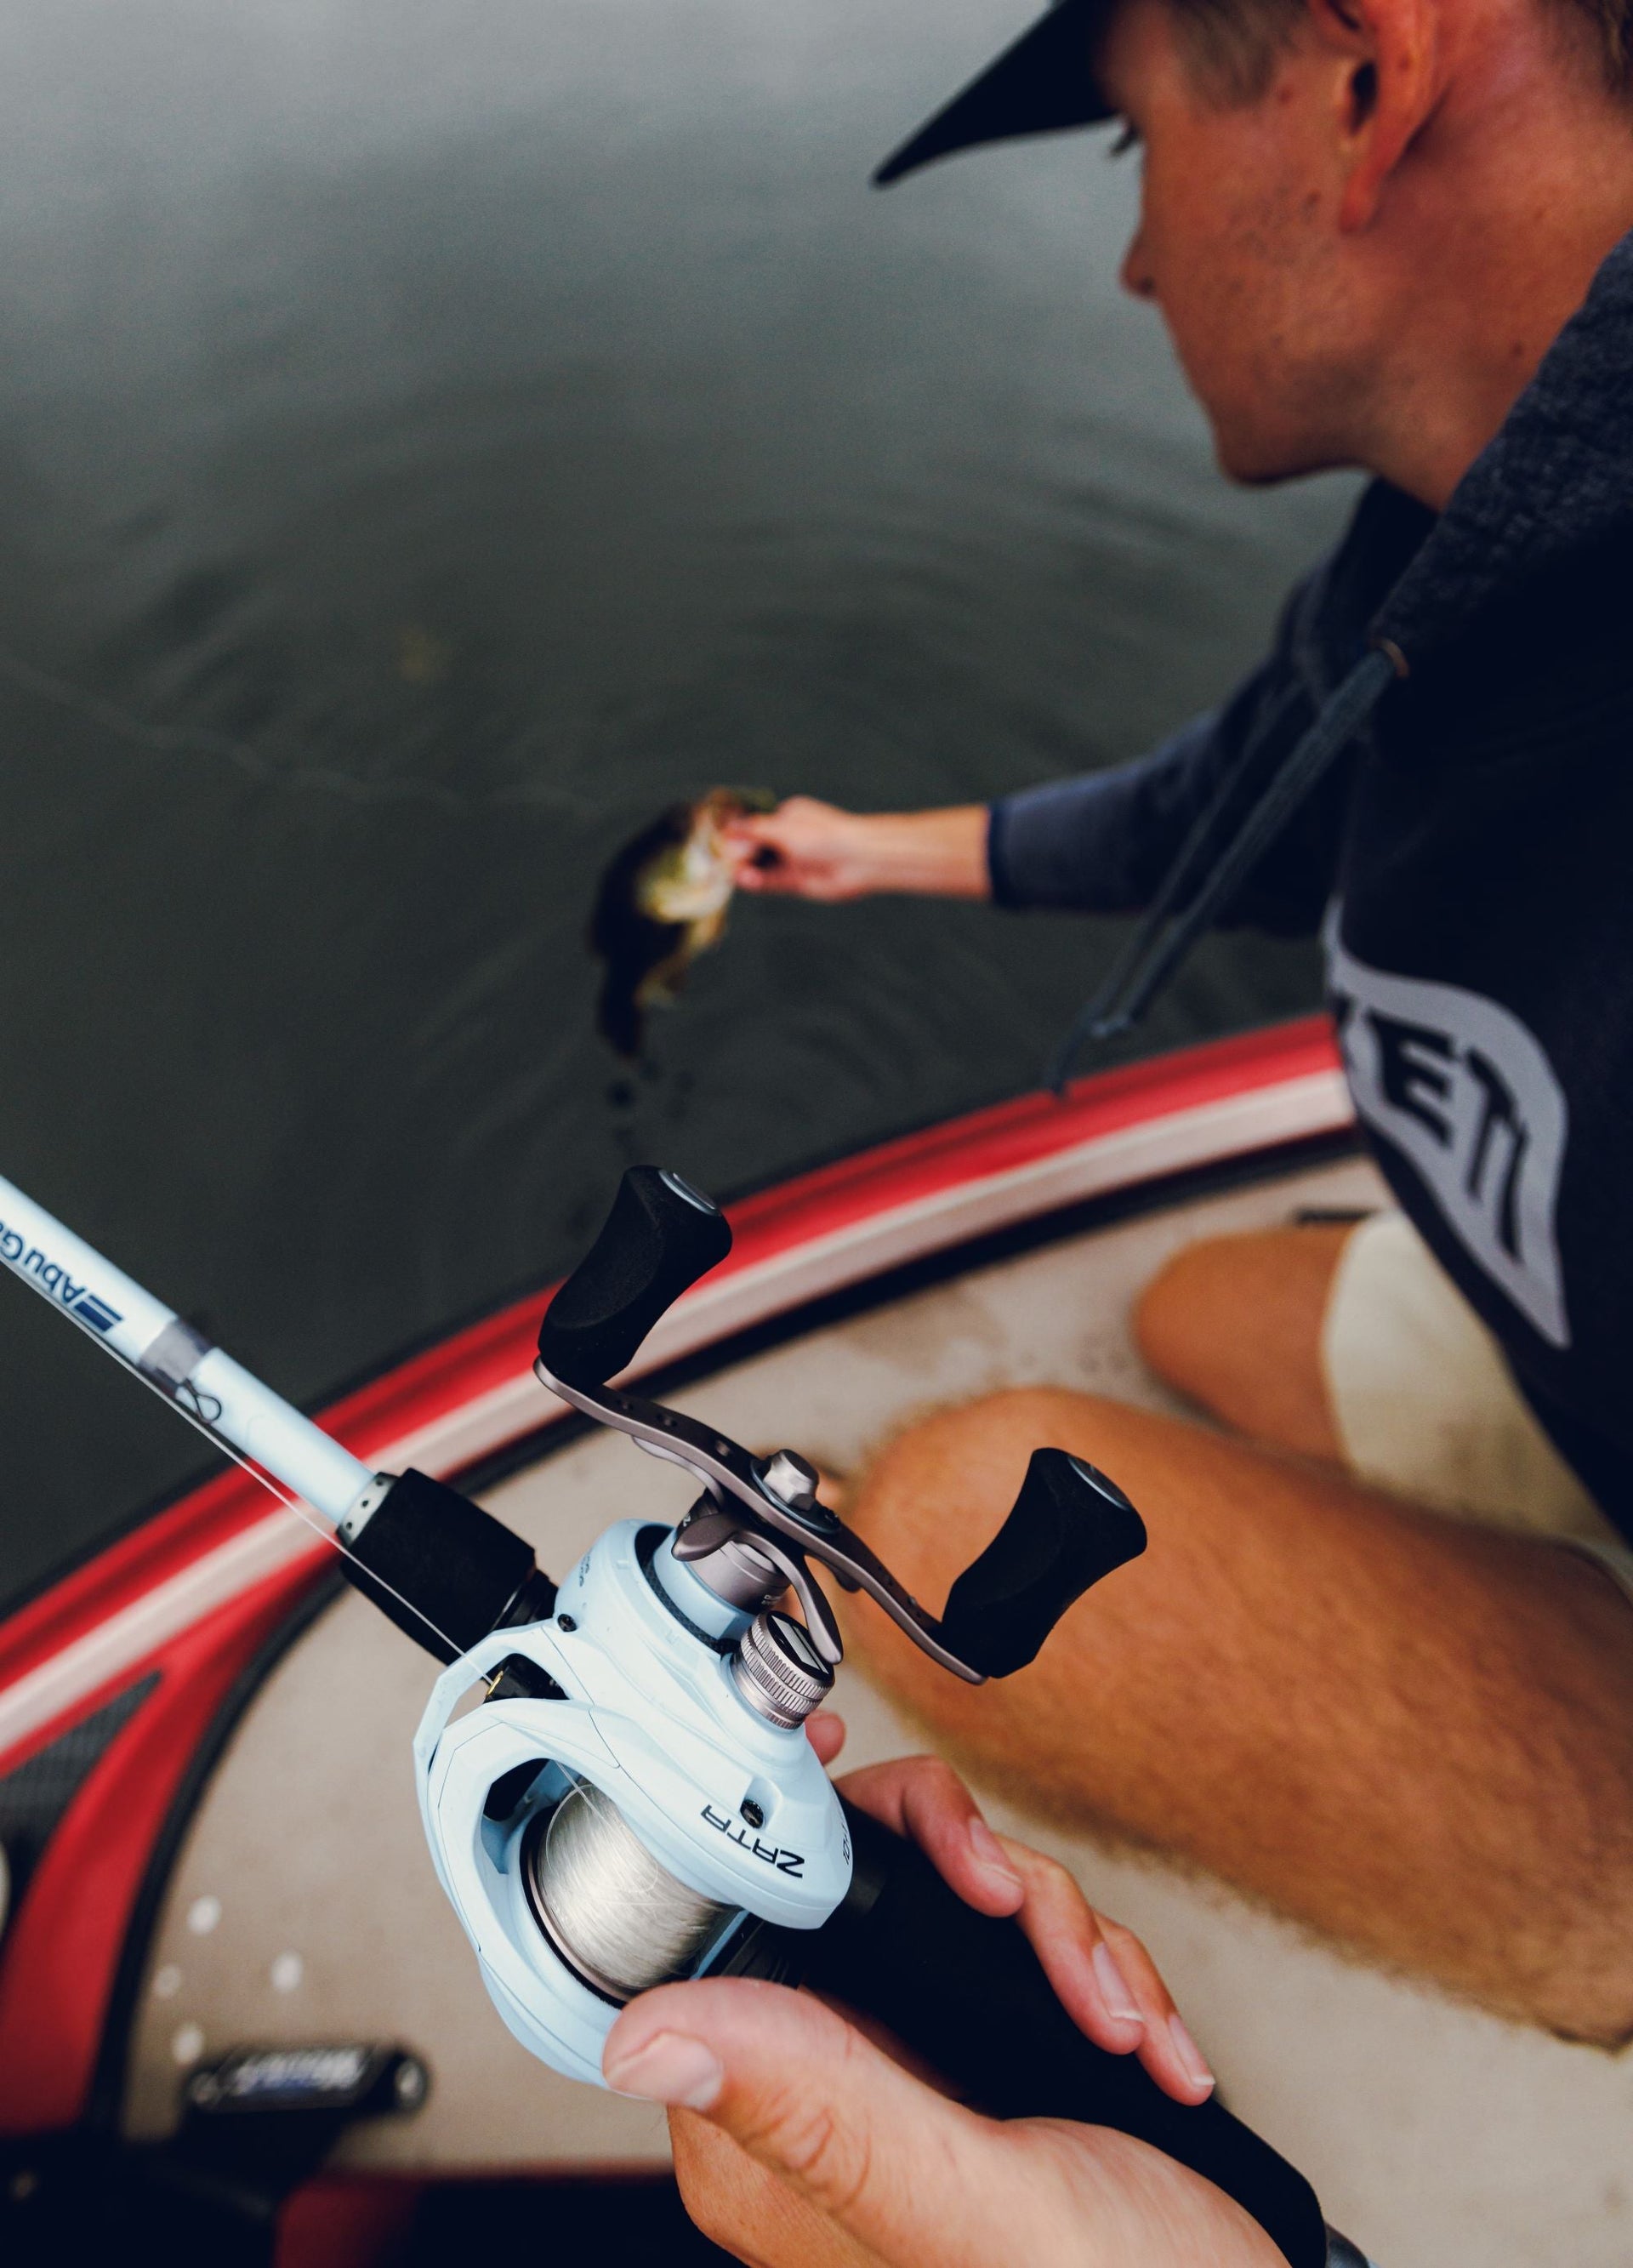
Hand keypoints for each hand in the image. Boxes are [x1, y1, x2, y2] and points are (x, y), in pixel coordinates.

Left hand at [604, 1730, 1268, 2267]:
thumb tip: (637, 2037)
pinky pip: (1029, 1949)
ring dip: (1058, 1936)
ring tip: (1110, 2021)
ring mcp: (915, 2074)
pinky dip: (1100, 1977)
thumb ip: (819, 2108)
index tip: (856, 1786)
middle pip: (860, 1889)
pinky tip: (1138, 2046)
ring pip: (959, 1904)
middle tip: (1023, 1918)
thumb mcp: (961, 2206)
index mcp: (772, 2140)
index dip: (795, 1839)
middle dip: (981, 1885)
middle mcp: (825, 2101)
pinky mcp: (993, 2058)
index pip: (737, 1928)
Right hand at [723, 797, 888, 900]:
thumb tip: (728, 829)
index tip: (720, 842)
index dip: (737, 834)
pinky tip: (746, 880)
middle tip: (726, 861)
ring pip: (762, 866)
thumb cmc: (824, 836)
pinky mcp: (797, 882)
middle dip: (740, 854)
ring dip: (747, 870)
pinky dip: (758, 882)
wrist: (859, 860)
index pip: (754, 825)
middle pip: (755, 847)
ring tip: (735, 873)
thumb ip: (754, 830)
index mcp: (787, 816)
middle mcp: (789, 838)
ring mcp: (792, 860)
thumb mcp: (784, 829)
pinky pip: (771, 882)